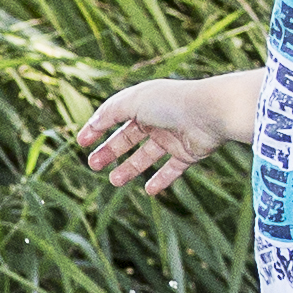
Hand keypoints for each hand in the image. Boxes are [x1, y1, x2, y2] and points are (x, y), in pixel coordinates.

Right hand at [75, 64, 264, 197]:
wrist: (211, 113)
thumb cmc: (172, 102)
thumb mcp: (133, 102)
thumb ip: (110, 112)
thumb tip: (93, 123)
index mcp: (144, 102)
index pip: (115, 115)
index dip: (97, 128)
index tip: (81, 142)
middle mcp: (158, 119)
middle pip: (128, 137)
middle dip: (110, 151)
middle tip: (93, 164)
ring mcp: (173, 137)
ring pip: (146, 156)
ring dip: (130, 168)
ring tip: (114, 181)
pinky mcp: (188, 153)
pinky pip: (172, 169)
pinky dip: (161, 180)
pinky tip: (148, 190)